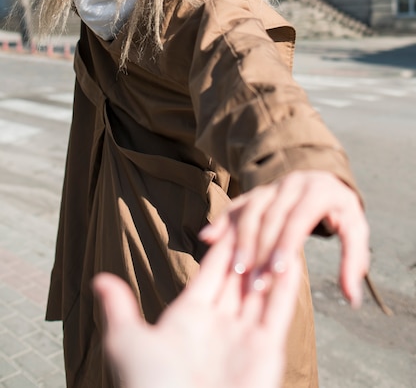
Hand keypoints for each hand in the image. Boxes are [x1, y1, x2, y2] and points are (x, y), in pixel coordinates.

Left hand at [93, 228, 301, 387]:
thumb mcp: (128, 343)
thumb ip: (119, 309)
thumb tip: (99, 279)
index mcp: (189, 316)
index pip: (211, 269)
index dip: (222, 242)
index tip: (233, 214)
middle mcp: (219, 323)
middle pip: (238, 273)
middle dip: (249, 243)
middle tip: (264, 209)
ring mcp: (244, 335)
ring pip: (262, 285)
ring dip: (271, 257)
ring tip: (284, 224)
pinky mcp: (268, 349)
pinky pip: (280, 308)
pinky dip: (288, 281)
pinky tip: (294, 254)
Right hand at [200, 171, 369, 307]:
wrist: (324, 178)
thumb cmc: (341, 211)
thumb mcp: (355, 230)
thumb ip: (354, 261)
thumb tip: (352, 298)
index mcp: (318, 191)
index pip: (299, 218)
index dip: (286, 243)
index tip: (275, 271)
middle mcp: (292, 184)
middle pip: (271, 216)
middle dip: (261, 249)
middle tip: (253, 282)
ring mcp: (271, 186)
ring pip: (251, 210)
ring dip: (241, 239)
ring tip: (234, 269)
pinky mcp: (256, 192)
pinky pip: (237, 204)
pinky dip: (223, 220)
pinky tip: (208, 238)